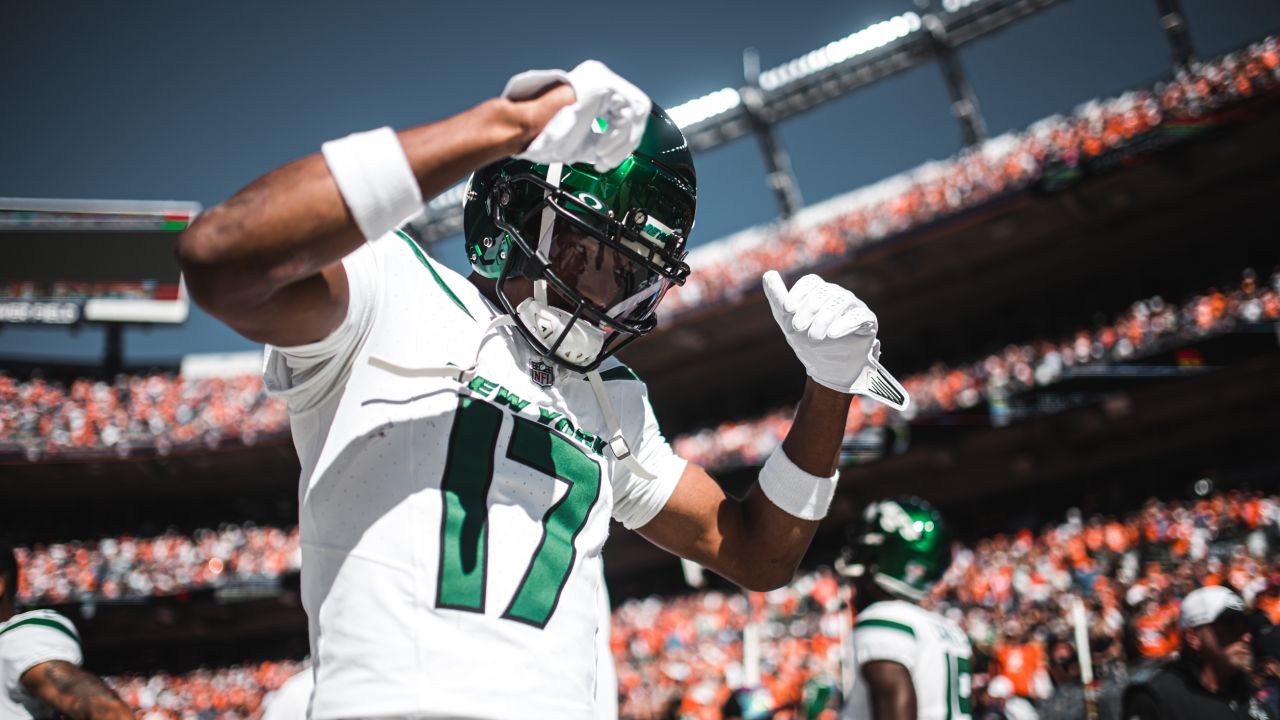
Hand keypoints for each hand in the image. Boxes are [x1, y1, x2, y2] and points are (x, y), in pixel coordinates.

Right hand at [503, 60, 650, 170]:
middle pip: (636, 110)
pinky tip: (600, 149)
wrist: (532, 124)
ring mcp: (604, 79)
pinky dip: (616, 138)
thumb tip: (619, 151)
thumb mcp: (584, 138)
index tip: (608, 157)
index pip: (626, 110)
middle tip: (607, 159)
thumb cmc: (549, 131)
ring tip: (602, 156)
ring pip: (634, 113)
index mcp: (596, 88)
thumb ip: (603, 138)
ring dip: (620, 143)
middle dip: (626, 142)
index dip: (623, 138)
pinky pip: (626, 115)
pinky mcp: (605, 86)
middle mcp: (602, 78)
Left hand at [763, 270, 908, 409]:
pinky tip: (833, 334)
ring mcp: (854, 307)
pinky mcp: (868, 321)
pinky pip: (859, 315)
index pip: (811, 281)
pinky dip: (845, 323)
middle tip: (798, 329)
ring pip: (841, 302)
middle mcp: (838, 295)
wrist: (827, 370)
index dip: (798, 293)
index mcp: (819, 292)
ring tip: (814, 336)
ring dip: (824, 318)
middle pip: (824, 292)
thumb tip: (768, 274)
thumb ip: (778, 298)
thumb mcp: (787, 321)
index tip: (787, 310)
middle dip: (808, 310)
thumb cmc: (807, 343)